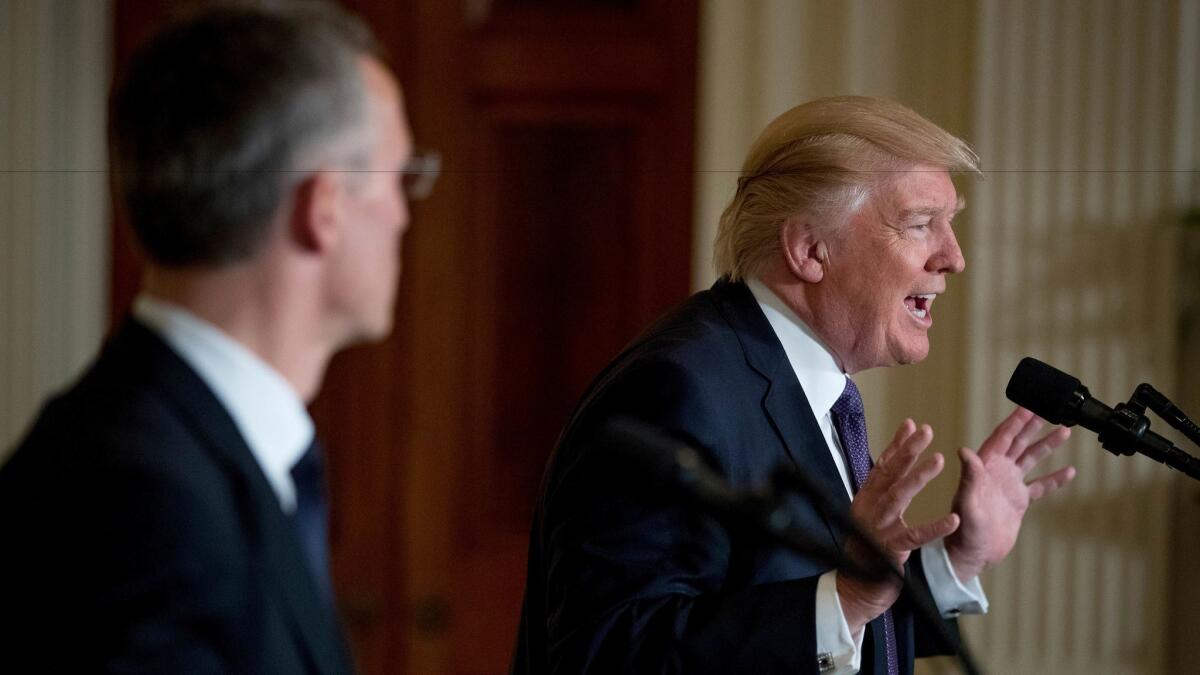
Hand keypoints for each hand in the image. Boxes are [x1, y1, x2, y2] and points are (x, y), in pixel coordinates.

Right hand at [838, 419, 959, 632]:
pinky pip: (914, 537)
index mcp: (865, 501)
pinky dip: (934, 528)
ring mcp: (877, 530)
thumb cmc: (867, 553)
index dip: (897, 445)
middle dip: (908, 451)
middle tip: (926, 431)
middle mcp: (868, 510)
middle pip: (889, 475)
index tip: (911, 424)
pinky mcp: (889, 552)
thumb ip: (882, 492)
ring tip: (938, 460)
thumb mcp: (873, 517)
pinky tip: (953, 519)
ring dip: (918, 478)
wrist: (854, 591)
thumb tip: (891, 461)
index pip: (882, 467)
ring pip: (898, 498)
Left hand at [945, 407, 1075, 581]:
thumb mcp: (966, 502)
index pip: (1002, 437)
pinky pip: (1040, 486)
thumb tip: (964, 451)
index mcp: (984, 467)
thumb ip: (968, 478)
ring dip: (1047, 445)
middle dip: (1033, 425)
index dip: (1015, 421)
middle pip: (1019, 442)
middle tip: (1049, 408)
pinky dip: (1054, 479)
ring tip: (1064, 430)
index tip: (1028, 405)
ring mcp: (1009, 485)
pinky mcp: (1018, 501)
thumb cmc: (963, 530)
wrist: (972, 554)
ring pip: (1031, 459)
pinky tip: (1069, 471)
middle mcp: (997, 472)